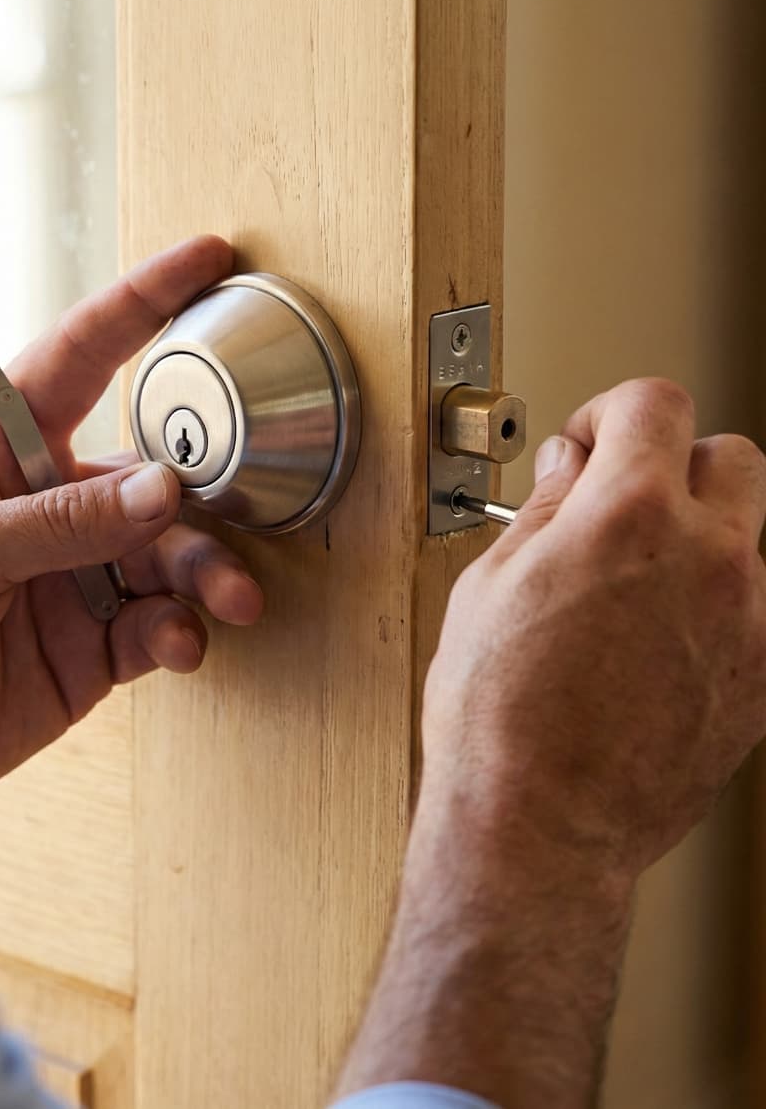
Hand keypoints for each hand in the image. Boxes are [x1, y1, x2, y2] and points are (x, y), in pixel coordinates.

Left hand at [0, 236, 263, 809]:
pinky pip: (159, 626)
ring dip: (204, 572)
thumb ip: (61, 522)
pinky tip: (180, 645)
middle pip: (148, 475)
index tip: (207, 257)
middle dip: (196, 495)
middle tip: (222, 519)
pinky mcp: (91, 648)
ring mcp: (73, 577)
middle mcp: (46, 505)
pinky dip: (181, 632)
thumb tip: (162, 491)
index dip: (143, 303)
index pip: (81, 357)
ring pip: (168, 555)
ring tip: (225, 598)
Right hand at [338, 379, 765, 1108]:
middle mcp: (710, 556)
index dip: (610, 412)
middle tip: (622, 499)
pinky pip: (753, 610)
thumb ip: (547, 509)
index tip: (590, 442)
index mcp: (632, 514)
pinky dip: (712, 606)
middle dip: (673, 461)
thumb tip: (569, 472)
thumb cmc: (497, 717)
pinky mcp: (762, 680)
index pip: (654, 402)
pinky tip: (652, 642)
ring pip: (748, 535)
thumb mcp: (490, 584)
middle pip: (730, 454)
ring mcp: (749, 621)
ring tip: (633, 585)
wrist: (541, 825)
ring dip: (697, 537)